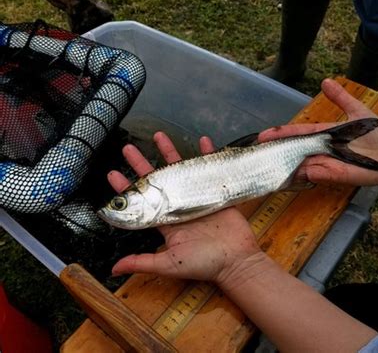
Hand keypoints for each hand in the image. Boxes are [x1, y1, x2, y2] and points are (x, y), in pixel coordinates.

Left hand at [108, 132, 261, 282]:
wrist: (236, 262)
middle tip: (128, 148)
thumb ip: (142, 262)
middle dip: (142, 163)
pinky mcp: (216, 193)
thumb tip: (114, 269)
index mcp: (166, 221)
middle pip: (156, 180)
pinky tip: (203, 140)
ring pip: (180, 170)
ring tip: (159, 135)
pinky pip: (210, 169)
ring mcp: (197, 198)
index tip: (114, 174)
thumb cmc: (203, 264)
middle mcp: (179, 207)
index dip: (127, 189)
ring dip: (170, 152)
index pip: (141, 202)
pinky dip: (208, 154)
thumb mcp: (169, 264)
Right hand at [259, 78, 377, 186]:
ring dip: (285, 163)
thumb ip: (341, 98)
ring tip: (267, 161)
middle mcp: (320, 150)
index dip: (282, 132)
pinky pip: (316, 174)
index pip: (298, 133)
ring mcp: (325, 164)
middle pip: (294, 150)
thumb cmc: (376, 135)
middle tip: (259, 149)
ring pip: (300, 164)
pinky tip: (292, 171)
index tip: (264, 134)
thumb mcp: (358, 111)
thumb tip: (325, 81)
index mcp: (322, 134)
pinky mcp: (334, 175)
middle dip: (276, 149)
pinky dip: (305, 173)